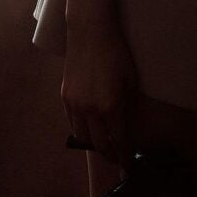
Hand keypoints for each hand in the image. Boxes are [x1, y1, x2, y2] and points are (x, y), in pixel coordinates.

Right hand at [61, 14, 138, 169]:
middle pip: (99, 144)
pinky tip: (88, 131)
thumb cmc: (116, 52)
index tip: (128, 163)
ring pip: (83, 137)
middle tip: (117, 159)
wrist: (90, 32)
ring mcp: (75, 105)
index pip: (119, 139)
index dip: (125, 154)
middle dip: (110, 154)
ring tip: (103, 147)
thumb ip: (129, 104)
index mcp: (110, 106)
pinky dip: (81, 131)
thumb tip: (128, 124)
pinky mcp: (65, 98)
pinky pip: (72, 124)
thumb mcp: (130, 78)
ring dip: (94, 146)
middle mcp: (90, 111)